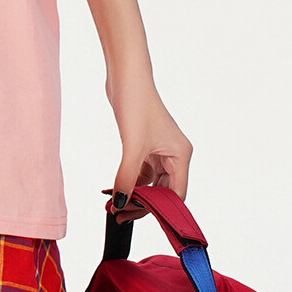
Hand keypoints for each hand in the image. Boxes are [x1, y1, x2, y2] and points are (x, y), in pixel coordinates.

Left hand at [105, 70, 191, 223]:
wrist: (125, 75)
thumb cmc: (136, 103)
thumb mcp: (132, 146)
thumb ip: (127, 178)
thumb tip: (120, 204)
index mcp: (181, 155)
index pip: (175, 194)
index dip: (157, 209)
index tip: (133, 216)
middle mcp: (174, 154)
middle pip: (162, 191)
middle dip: (141, 204)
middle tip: (117, 215)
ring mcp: (159, 149)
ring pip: (149, 182)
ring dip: (132, 194)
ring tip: (111, 206)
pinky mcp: (144, 144)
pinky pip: (139, 171)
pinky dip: (128, 181)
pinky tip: (113, 189)